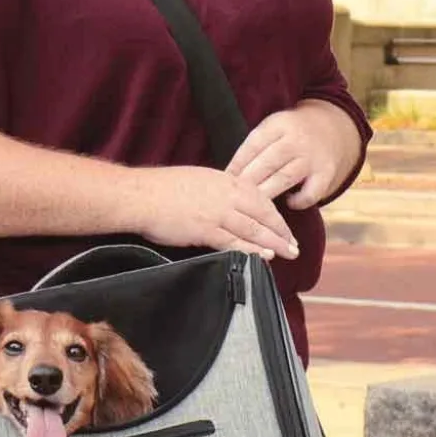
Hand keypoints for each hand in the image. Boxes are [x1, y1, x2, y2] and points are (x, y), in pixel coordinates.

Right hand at [130, 166, 299, 260]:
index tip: (284, 229)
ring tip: (286, 254)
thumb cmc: (163, 189)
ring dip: (273, 243)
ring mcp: (217, 211)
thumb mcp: (199, 180)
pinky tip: (262, 256)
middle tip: (294, 246)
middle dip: (281, 232)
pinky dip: (250, 249)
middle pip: (263, 214)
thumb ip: (219, 192)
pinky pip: (234, 241)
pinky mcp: (206, 228)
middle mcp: (226, 194)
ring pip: (253, 229)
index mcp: (226, 180)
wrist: (141, 195)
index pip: (260, 199)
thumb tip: (231, 207)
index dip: (275, 216)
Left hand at [226, 101, 362, 210]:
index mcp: (278, 125)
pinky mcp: (326, 173)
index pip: (253, 146)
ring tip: (252, 206)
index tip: (225, 180)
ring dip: (266, 193)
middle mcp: (296, 140)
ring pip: (284, 178)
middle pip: (267, 163)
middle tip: (233, 198)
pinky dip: (299, 201)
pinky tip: (288, 203)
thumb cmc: (290, 134)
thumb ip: (254, 147)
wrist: (331, 128)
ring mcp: (312, 157)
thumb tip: (226, 176)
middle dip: (248, 182)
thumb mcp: (273, 128)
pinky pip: (311, 192)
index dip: (237, 164)